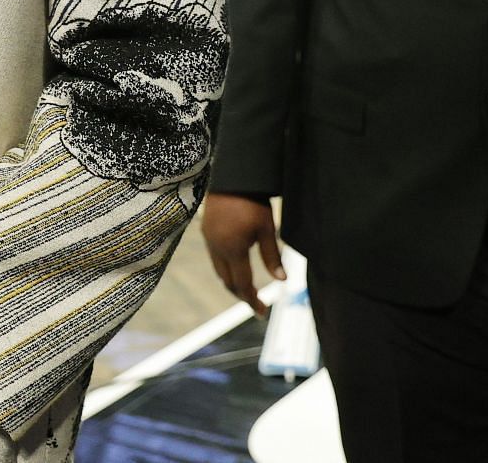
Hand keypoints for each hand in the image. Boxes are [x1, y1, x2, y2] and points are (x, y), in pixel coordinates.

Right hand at [202, 192, 284, 316]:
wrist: (233, 175)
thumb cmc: (253, 201)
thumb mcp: (267, 229)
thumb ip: (272, 256)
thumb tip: (282, 281)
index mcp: (232, 249)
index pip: (242, 284)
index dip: (252, 300)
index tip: (262, 313)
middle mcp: (216, 248)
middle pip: (227, 281)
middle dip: (242, 294)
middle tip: (257, 304)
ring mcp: (208, 239)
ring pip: (219, 270)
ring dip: (232, 282)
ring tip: (247, 289)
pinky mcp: (206, 230)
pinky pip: (215, 257)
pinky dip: (226, 268)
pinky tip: (236, 267)